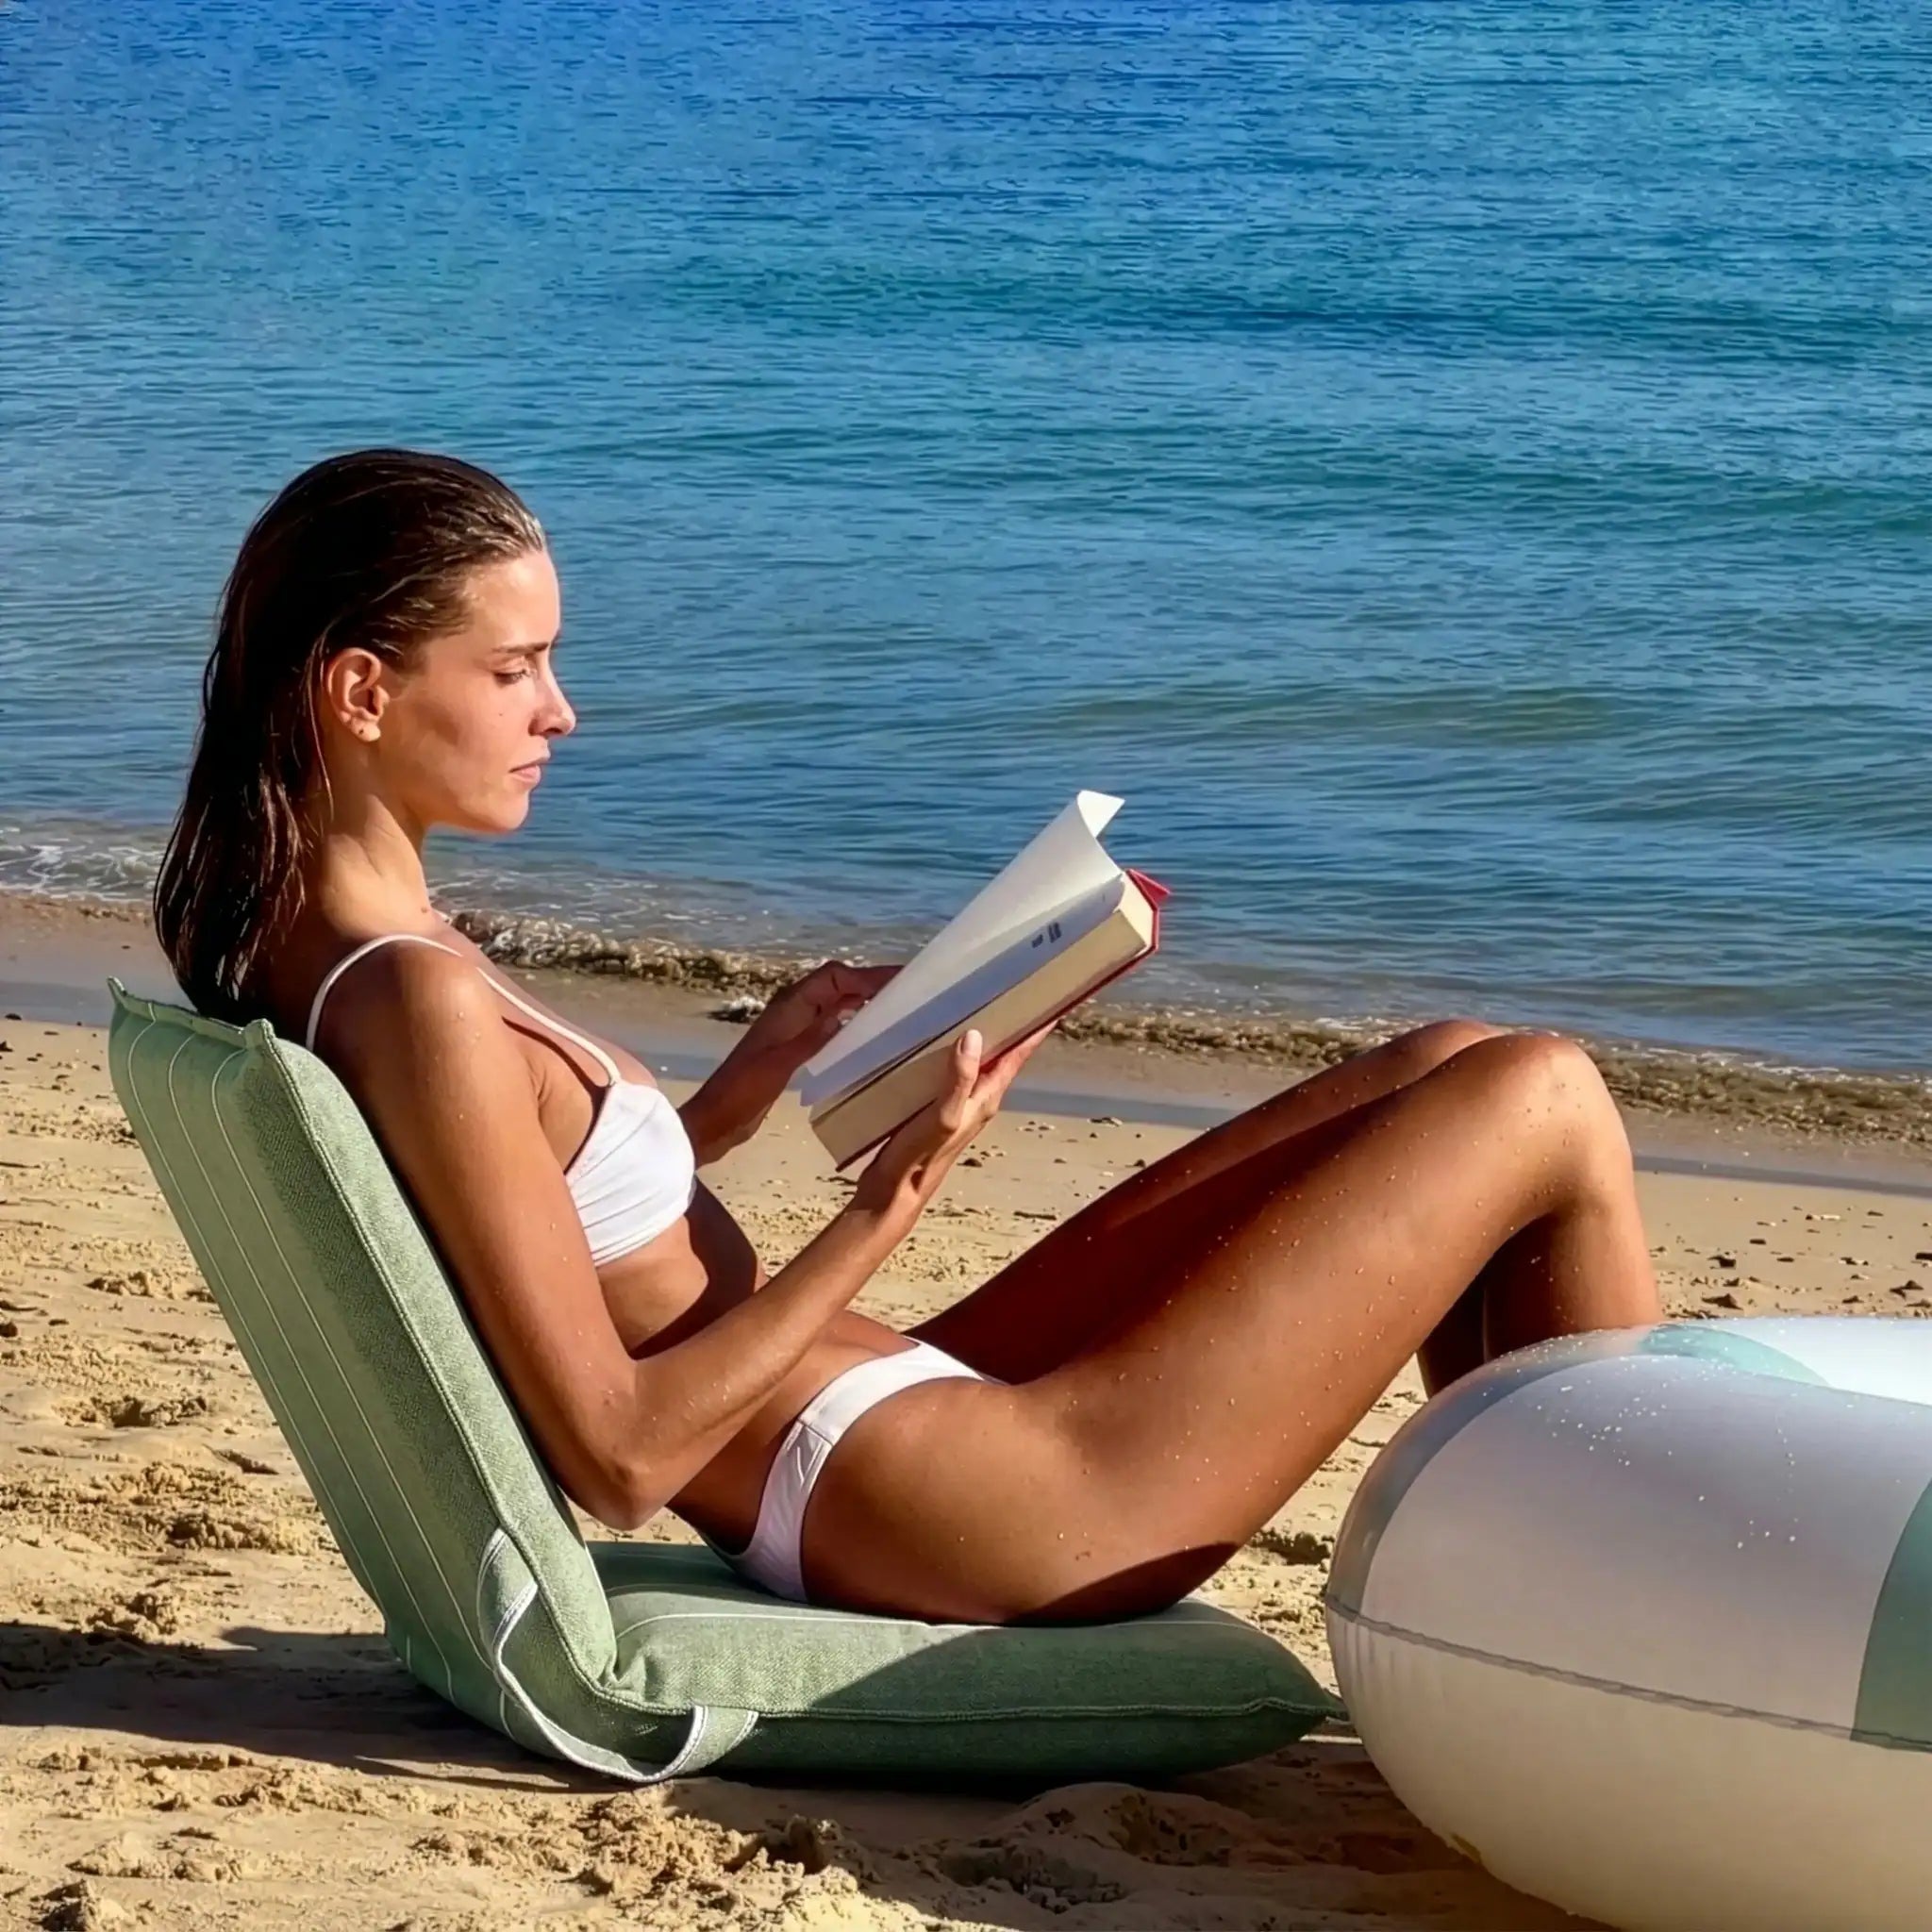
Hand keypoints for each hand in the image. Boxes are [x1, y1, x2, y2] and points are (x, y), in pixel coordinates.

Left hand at [740, 959, 901, 1082]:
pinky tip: (871, 1035)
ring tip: (899, 1009)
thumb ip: (810, 1039)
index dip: (866, 976)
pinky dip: (853, 1022)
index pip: (833, 977)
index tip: (900, 981)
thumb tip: (844, 1013)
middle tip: (910, 991)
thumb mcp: (778, 1065)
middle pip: (838, 984)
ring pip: (836, 1003)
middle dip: (871, 983)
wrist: (718, 1118)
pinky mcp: (797, 1047)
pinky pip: (832, 1025)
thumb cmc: (742, 1090)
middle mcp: (794, 1010)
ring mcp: (796, 1028)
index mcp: (788, 1007)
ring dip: (864, 1001)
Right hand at [850, 1018, 1057, 1226]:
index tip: (1052, 1005)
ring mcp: (957, 1102)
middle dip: (1011, 1026)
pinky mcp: (936, 1105)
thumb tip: (974, 1037)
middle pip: (1001, 1055)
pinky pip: (952, 1069)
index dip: (1035, 1031)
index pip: (1017, 1057)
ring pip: (977, 1061)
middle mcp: (977, 1099)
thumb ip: (959, 1079)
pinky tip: (939, 1039)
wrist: (894, 1191)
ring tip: (983, 1005)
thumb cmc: (921, 1157)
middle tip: (1017, 992)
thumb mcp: (943, 1116)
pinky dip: (953, 1050)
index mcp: (985, 1098)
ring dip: (982, 1037)